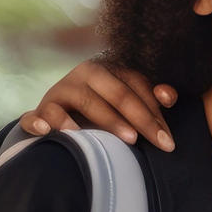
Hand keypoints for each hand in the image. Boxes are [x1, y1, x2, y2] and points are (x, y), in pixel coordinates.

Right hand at [21, 61, 175, 150]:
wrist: (58, 117)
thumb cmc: (102, 110)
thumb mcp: (126, 103)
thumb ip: (151, 100)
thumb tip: (168, 96)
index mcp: (111, 70)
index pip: (138, 87)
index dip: (155, 113)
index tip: (167, 140)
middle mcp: (87, 74)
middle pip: (119, 93)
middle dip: (140, 118)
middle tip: (156, 141)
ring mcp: (63, 90)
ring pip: (88, 101)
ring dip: (109, 120)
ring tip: (128, 138)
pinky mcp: (43, 108)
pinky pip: (45, 113)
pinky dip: (47, 121)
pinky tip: (60, 132)